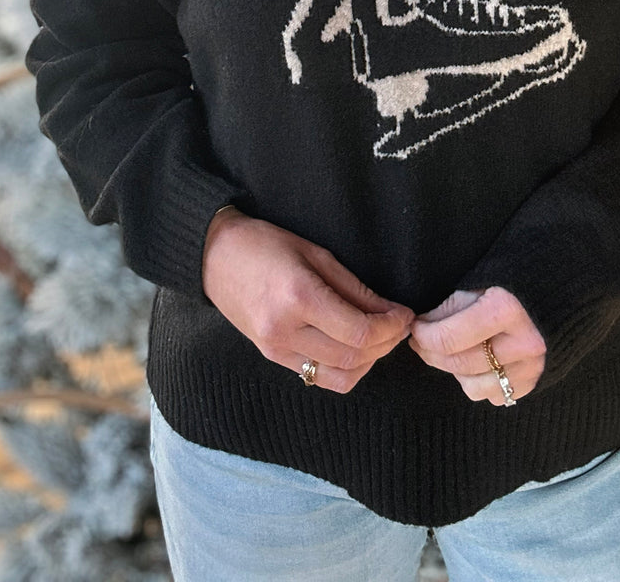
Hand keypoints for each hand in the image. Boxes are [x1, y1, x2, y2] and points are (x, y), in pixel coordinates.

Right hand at [202, 208, 413, 393]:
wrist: (213, 256)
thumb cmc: (265, 243)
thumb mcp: (315, 253)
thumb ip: (354, 287)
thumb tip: (390, 311)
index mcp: (299, 297)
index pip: (359, 331)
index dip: (391, 327)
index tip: (405, 315)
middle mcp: (285, 330)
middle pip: (353, 357)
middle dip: (386, 344)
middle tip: (399, 326)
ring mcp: (275, 349)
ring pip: (338, 376)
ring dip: (368, 363)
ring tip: (380, 338)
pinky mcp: (271, 357)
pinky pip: (317, 376)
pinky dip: (344, 368)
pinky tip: (352, 347)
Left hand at [408, 286, 545, 405]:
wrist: (547, 299)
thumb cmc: (503, 287)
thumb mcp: (473, 286)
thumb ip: (445, 309)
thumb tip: (421, 329)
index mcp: (505, 311)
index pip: (448, 338)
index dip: (423, 335)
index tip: (415, 327)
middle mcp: (523, 343)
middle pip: (459, 364)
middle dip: (431, 353)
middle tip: (421, 341)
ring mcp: (530, 368)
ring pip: (473, 387)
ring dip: (454, 371)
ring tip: (451, 351)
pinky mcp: (533, 383)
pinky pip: (492, 396)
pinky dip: (478, 382)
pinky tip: (477, 361)